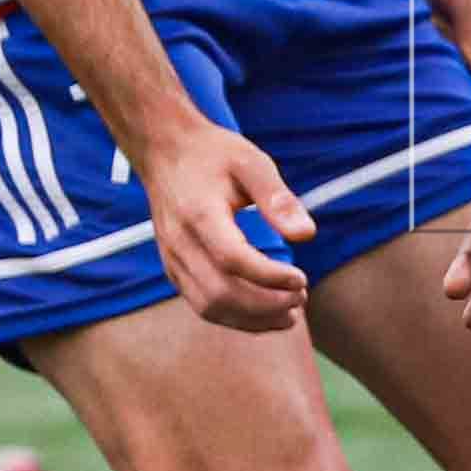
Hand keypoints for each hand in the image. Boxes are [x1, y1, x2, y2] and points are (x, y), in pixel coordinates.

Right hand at [135, 111, 316, 329]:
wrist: (164, 151)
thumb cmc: (213, 154)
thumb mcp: (251, 162)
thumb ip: (278, 198)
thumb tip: (307, 235)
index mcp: (198, 214)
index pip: (233, 259)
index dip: (270, 276)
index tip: (302, 279)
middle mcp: (179, 242)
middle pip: (221, 293)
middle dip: (266, 305)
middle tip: (302, 298)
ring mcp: (172, 259)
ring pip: (209, 307)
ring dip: (252, 319)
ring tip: (290, 313)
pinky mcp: (173, 268)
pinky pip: (202, 305)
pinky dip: (235, 317)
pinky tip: (266, 312)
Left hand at [406, 0, 470, 86]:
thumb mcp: (467, 7)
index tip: (457, 109)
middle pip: (468, 78)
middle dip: (451, 79)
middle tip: (435, 59)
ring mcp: (464, 25)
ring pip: (449, 58)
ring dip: (435, 56)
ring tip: (429, 34)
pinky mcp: (445, 13)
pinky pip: (435, 39)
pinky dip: (426, 38)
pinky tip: (418, 27)